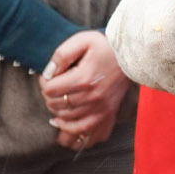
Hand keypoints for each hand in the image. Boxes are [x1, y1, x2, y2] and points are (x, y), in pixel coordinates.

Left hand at [41, 30, 131, 149]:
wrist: (130, 56)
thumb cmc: (105, 46)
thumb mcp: (83, 40)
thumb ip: (62, 54)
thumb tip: (48, 73)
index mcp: (84, 78)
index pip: (49, 89)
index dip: (44, 81)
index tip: (49, 75)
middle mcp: (92, 97)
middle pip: (55, 105)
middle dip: (49, 96)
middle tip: (54, 86)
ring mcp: (100, 109)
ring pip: (66, 120)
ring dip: (57, 111)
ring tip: (58, 100)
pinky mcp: (107, 115)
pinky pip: (85, 133)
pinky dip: (71, 131)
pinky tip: (63, 122)